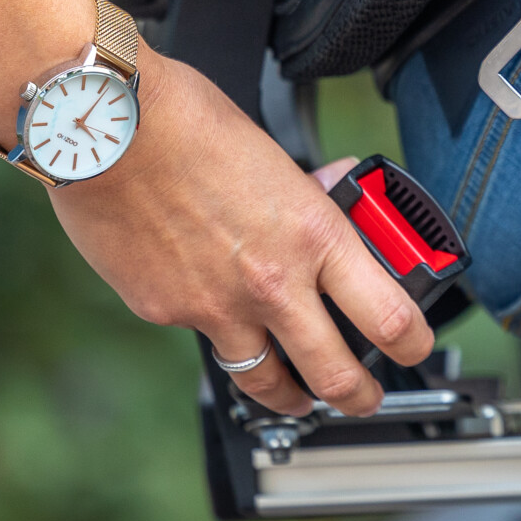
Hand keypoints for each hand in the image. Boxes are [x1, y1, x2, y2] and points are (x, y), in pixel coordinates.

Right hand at [46, 48, 434, 416]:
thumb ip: (305, 195)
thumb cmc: (185, 122)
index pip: (388, 316)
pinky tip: (208, 306)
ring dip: (291, 394)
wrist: (105, 125)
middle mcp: (272, 282)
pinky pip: (203, 336)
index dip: (414, 344)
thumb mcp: (274, 156)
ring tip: (299, 395)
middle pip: (336, 375)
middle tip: (363, 398)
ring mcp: (217, 306)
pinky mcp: (166, 313)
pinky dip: (214, 331)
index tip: (416, 348)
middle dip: (359, 397)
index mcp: (314, 234)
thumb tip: (330, 195)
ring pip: (267, 380)